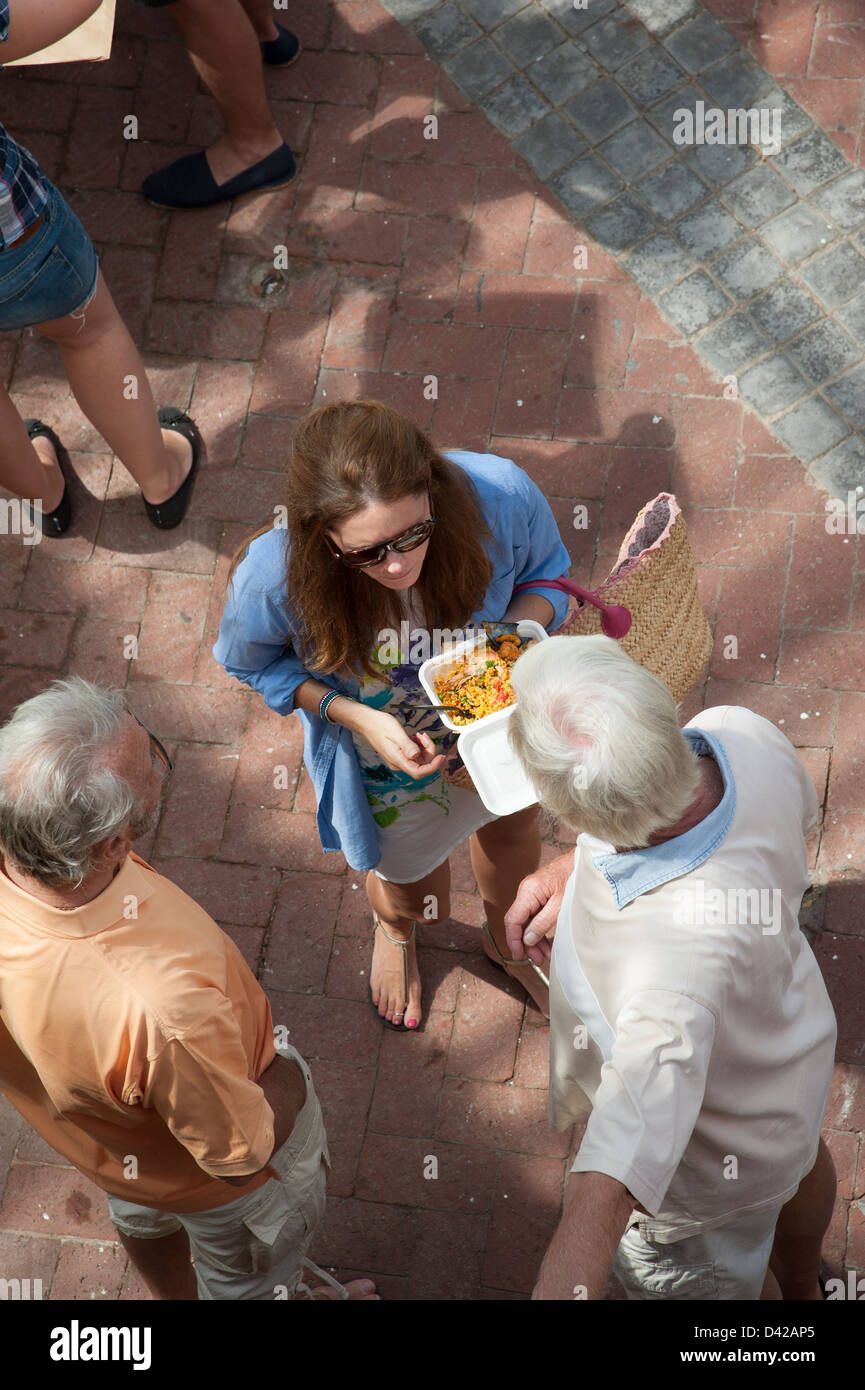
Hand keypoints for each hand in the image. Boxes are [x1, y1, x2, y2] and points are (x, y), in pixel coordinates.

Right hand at [356, 708, 444, 779]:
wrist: (368, 723)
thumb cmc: (379, 726)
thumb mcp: (396, 733)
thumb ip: (407, 746)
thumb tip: (417, 756)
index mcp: (397, 760)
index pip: (418, 772)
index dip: (432, 767)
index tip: (440, 757)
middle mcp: (399, 763)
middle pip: (422, 765)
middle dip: (428, 751)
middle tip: (423, 736)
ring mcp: (400, 760)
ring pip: (420, 759)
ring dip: (423, 747)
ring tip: (418, 735)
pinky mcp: (401, 755)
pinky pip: (415, 754)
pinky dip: (419, 746)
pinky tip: (414, 737)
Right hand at [504, 852, 573, 966]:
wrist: (585, 862)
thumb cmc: (574, 879)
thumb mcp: (560, 906)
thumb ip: (542, 923)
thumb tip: (527, 940)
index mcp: (528, 892)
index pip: (512, 920)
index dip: (513, 940)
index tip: (519, 956)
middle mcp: (526, 892)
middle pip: (518, 923)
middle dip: (526, 944)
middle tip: (537, 960)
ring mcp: (532, 894)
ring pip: (526, 922)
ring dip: (534, 940)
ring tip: (545, 956)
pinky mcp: (539, 897)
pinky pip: (534, 917)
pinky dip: (539, 931)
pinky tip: (547, 944)